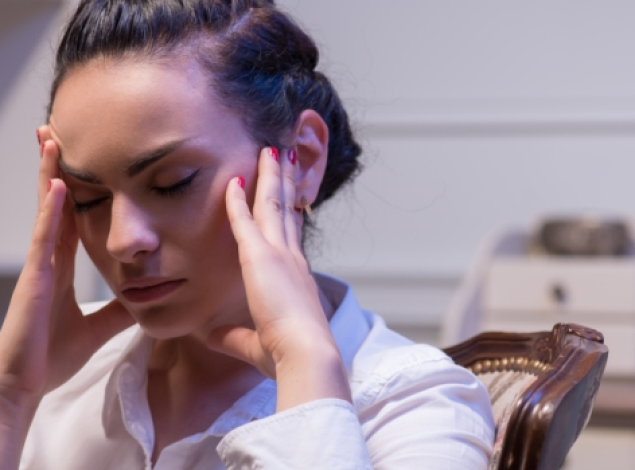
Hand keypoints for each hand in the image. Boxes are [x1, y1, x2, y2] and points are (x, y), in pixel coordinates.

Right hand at [0, 127, 133, 408]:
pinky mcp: (36, 280)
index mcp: (62, 266)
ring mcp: (41, 266)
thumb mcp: (97, 327)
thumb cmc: (49, 356)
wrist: (23, 385)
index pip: (70, 216)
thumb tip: (145, 299)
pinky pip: (45, 238)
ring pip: (48, 211)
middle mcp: (50, 259)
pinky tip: (62, 186)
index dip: (75, 187)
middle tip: (59, 131)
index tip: (81, 160)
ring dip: (52, 175)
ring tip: (54, 139)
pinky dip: (53, 211)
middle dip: (57, 168)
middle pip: (57, 204)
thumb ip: (119, 310)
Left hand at [208, 147, 350, 410]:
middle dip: (286, 183)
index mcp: (296, 278)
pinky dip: (238, 199)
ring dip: (271, 176)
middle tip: (286, 157)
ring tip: (272, 150)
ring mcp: (279, 254)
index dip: (290, 212)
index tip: (289, 196)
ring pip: (273, 205)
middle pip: (288, 211)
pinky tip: (233, 180)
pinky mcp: (262, 256)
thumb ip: (232, 335)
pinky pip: (246, 220)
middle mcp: (292, 259)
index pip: (291, 236)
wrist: (305, 354)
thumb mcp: (256, 343)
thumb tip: (208, 335)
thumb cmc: (287, 355)